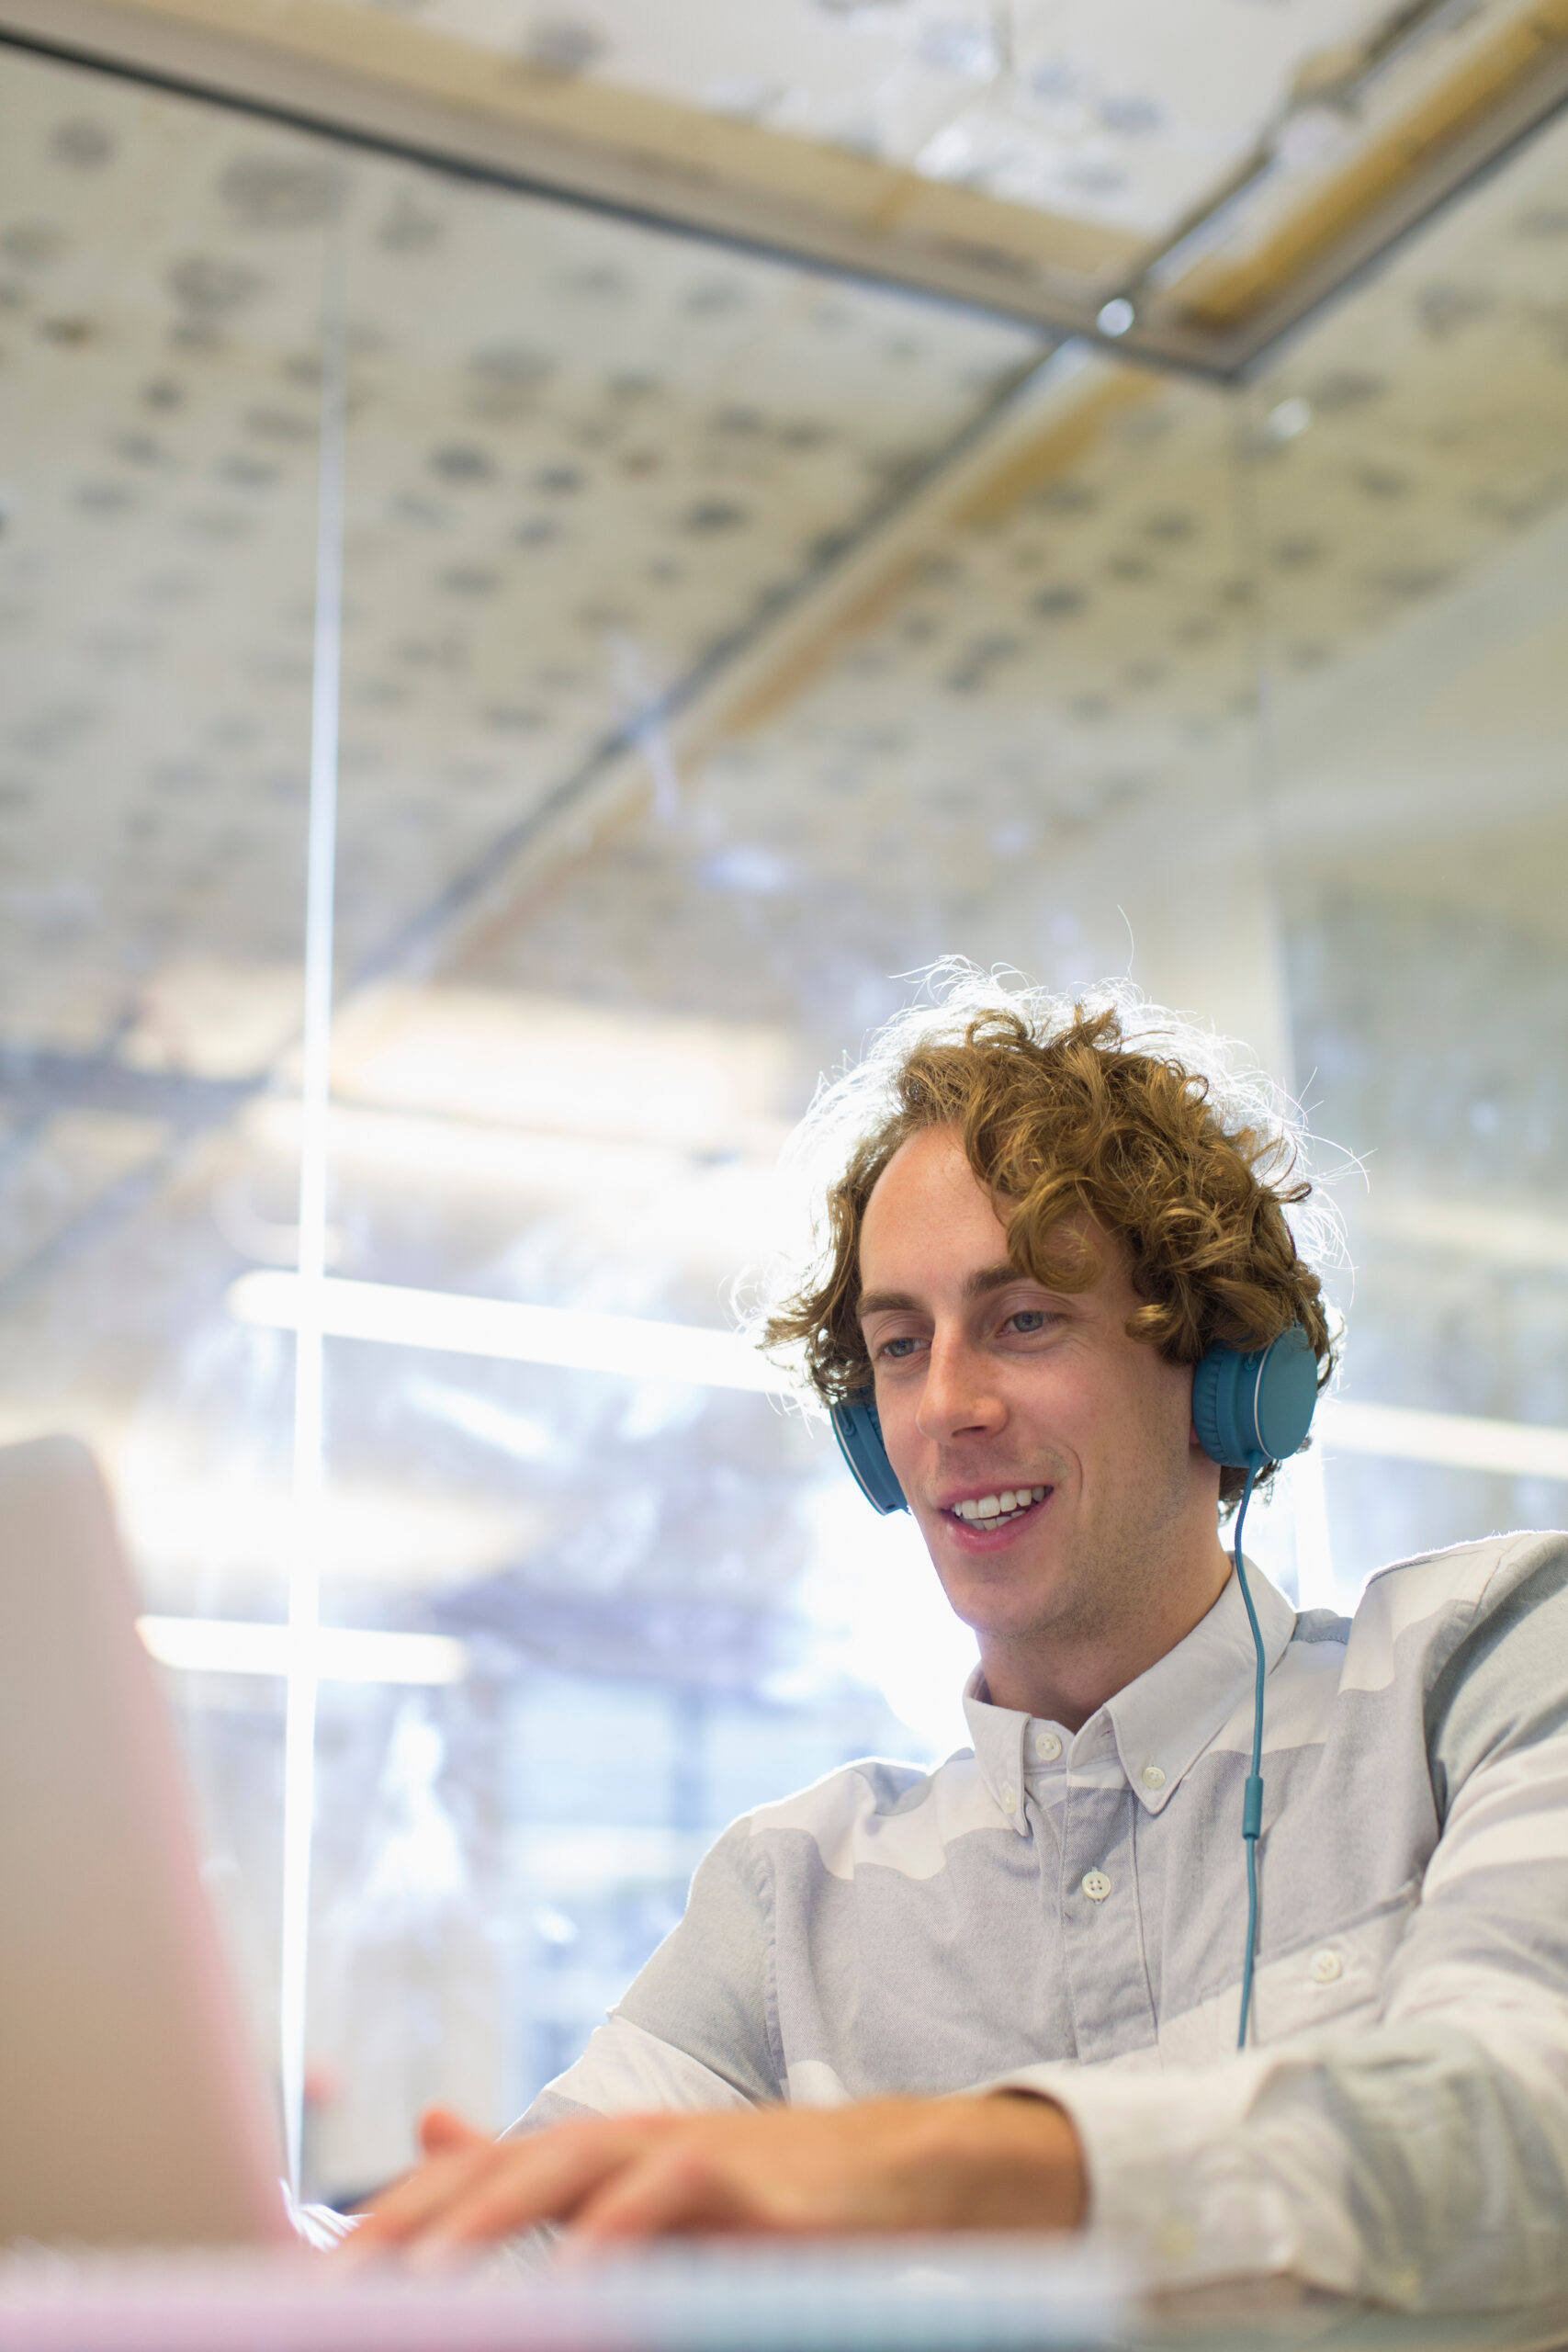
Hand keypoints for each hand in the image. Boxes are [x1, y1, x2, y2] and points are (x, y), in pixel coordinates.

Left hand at [339, 2094, 1085, 2265]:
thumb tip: (429, 2125)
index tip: (307, 2280)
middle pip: (491, 2174)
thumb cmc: (756, 2195)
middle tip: (333, 2287)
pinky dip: (619, 2234)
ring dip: (487, 2220)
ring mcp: (676, 2152)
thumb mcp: (632, 2189)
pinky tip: (577, 2276)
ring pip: (564, 2170)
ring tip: (419, 2276)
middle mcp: (615, 2141)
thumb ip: (526, 2171)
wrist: (896, 2172)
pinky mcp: (741, 2178)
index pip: (457, 2181)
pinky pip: (668, 2197)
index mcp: (579, 2154)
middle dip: (407, 2228)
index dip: (381, 2224)